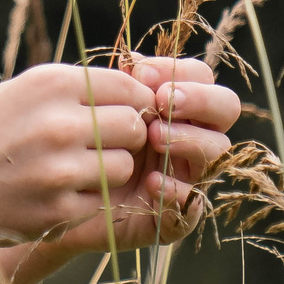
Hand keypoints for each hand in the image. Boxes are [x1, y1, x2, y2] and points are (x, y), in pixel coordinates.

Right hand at [0, 64, 159, 243]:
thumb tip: (141, 92)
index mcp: (52, 84)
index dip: (132, 103)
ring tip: (72, 167)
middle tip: (100, 142)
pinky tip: (53, 190)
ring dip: (108, 169)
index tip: (120, 112)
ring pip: (123, 166)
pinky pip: (101, 200)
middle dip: (125, 136)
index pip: (129, 89)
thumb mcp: (26, 92)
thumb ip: (80, 91)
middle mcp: (59, 124)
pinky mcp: (57, 212)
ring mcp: (59, 171)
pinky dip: (86, 197)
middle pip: (134, 127)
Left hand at [44, 54, 242, 255]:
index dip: (181, 72)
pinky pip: (193, 204)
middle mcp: (192, 136)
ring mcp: (189, 175)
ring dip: (189, 139)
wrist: (57, 195)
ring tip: (155, 138)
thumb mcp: (100, 110)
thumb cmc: (82, 142)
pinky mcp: (176, 215)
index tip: (143, 77)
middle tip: (165, 103)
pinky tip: (153, 182)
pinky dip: (176, 190)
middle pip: (226, 108)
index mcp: (177, 105)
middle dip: (200, 100)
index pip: (202, 77)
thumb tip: (139, 68)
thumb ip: (122, 87)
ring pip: (217, 151)